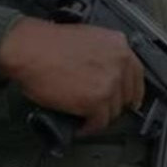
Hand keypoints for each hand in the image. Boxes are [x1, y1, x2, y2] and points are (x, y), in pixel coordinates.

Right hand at [0, 16, 144, 134]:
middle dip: (114, 104)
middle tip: (101, 110)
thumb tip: (106, 73)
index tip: (129, 100)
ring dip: (100, 116)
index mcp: (119, 44)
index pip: (137, 73)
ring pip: (113, 110)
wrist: (29, 49)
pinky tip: (81, 126)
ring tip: (87, 118)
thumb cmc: (48, 43)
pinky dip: (89, 127)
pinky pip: (99, 122)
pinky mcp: (97, 100)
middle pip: (127, 94)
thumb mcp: (88, 38)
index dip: (132, 90)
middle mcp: (120, 62)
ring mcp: (110, 82)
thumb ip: (104, 55)